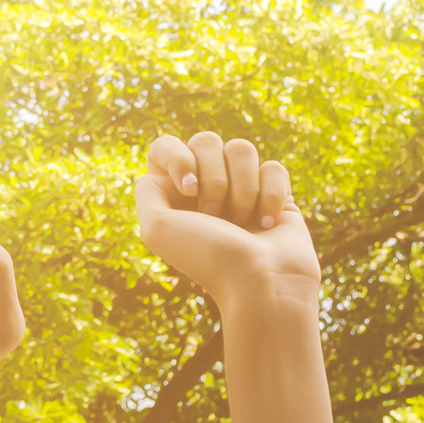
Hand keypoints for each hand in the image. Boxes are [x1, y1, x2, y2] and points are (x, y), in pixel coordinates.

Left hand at [136, 132, 316, 308]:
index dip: (178, 158)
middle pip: (206, 140)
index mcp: (173, 193)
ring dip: (242, 188)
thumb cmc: (208, 257)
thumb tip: (163, 169)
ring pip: (241, 148)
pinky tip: (266, 224)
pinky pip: (273, 167)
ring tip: (241, 222)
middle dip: (213, 178)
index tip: (188, 191)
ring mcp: (241, 188)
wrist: (260, 282)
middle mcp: (206, 187)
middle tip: (214, 215)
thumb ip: (148, 190)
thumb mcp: (156, 228)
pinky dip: (270, 196)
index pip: (166, 146)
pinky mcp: (275, 193)